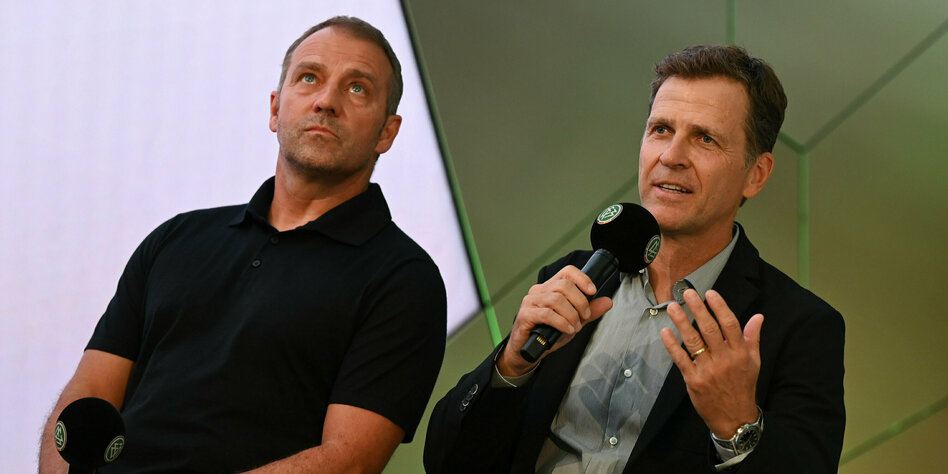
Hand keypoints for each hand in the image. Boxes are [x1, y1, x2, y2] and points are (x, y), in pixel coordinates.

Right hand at [498, 266, 612, 376]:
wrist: (528, 352)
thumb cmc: (547, 334)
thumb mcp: (573, 322)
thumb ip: (589, 312)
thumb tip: (607, 301)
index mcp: (550, 287)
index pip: (567, 272)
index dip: (582, 278)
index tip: (593, 291)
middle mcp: (539, 291)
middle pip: (564, 285)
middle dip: (580, 302)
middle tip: (585, 317)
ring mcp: (530, 302)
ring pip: (556, 299)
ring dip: (571, 315)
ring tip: (575, 327)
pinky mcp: (525, 315)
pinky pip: (547, 314)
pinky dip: (562, 322)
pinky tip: (567, 330)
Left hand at [660, 289, 761, 437]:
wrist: (734, 417)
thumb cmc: (743, 386)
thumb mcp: (754, 362)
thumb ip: (753, 337)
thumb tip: (759, 316)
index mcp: (740, 353)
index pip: (730, 324)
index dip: (720, 307)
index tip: (710, 293)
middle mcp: (724, 359)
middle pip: (709, 329)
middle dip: (697, 309)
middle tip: (687, 293)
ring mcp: (708, 370)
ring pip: (693, 341)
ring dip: (681, 322)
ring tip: (672, 307)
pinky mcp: (693, 380)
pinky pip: (681, 359)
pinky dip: (672, 345)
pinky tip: (665, 331)